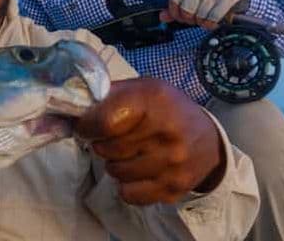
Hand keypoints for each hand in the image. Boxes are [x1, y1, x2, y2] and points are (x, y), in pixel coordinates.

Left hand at [76, 78, 225, 205]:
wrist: (208, 140)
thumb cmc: (167, 110)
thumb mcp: (143, 89)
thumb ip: (109, 94)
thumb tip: (74, 104)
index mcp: (153, 100)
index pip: (104, 122)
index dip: (88, 127)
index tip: (86, 127)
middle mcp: (166, 132)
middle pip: (108, 149)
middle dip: (102, 145)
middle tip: (112, 140)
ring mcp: (172, 162)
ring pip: (116, 173)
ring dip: (114, 165)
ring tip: (127, 154)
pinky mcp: (174, 187)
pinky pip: (129, 194)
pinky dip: (126, 185)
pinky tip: (137, 172)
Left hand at [159, 0, 247, 30]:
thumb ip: (176, 8)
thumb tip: (162, 17)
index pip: (173, 0)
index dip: (175, 13)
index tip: (182, 17)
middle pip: (186, 11)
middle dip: (191, 19)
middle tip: (198, 17)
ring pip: (199, 17)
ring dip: (204, 23)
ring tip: (210, 16)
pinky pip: (212, 19)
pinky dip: (213, 24)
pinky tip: (216, 20)